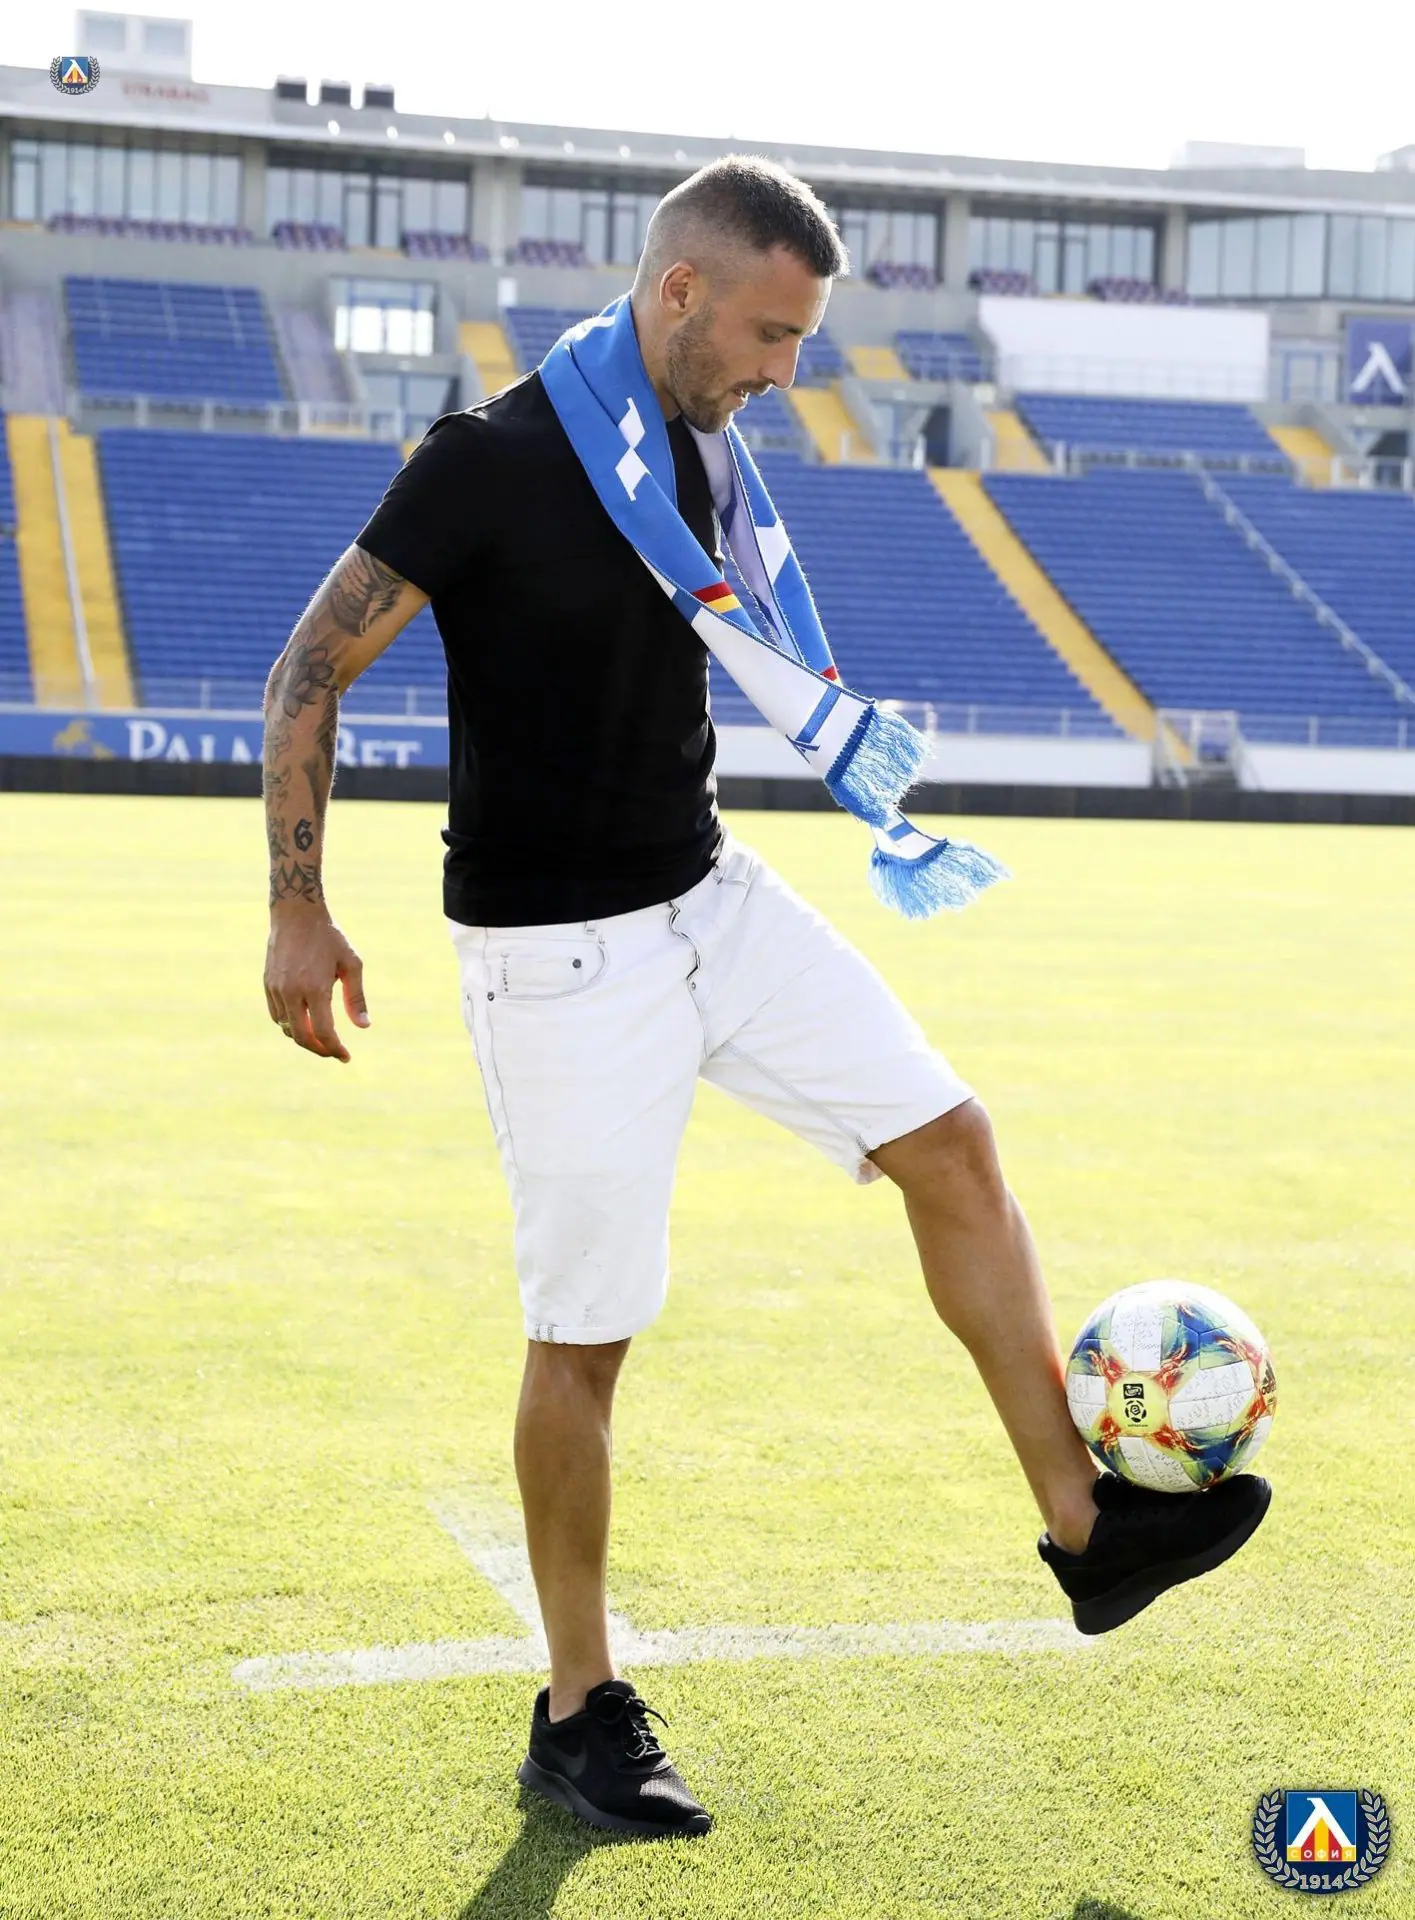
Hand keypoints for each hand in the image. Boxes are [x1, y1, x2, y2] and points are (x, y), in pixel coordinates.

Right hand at [264, 908, 369, 1062]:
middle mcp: (292, 992)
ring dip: (305, 1038)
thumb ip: (356, 997)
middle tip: (334, 1052)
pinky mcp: (268, 984)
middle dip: (320, 1050)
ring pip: (287, 1028)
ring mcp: (276, 989)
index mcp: (315, 988)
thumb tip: (364, 1027)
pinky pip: (277, 1015)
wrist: (296, 913)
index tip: (346, 1056)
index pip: (324, 1033)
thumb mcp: (351, 963)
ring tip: (322, 1039)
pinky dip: (290, 1025)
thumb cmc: (329, 937)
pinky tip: (305, 1023)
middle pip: (302, 1037)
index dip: (335, 1049)